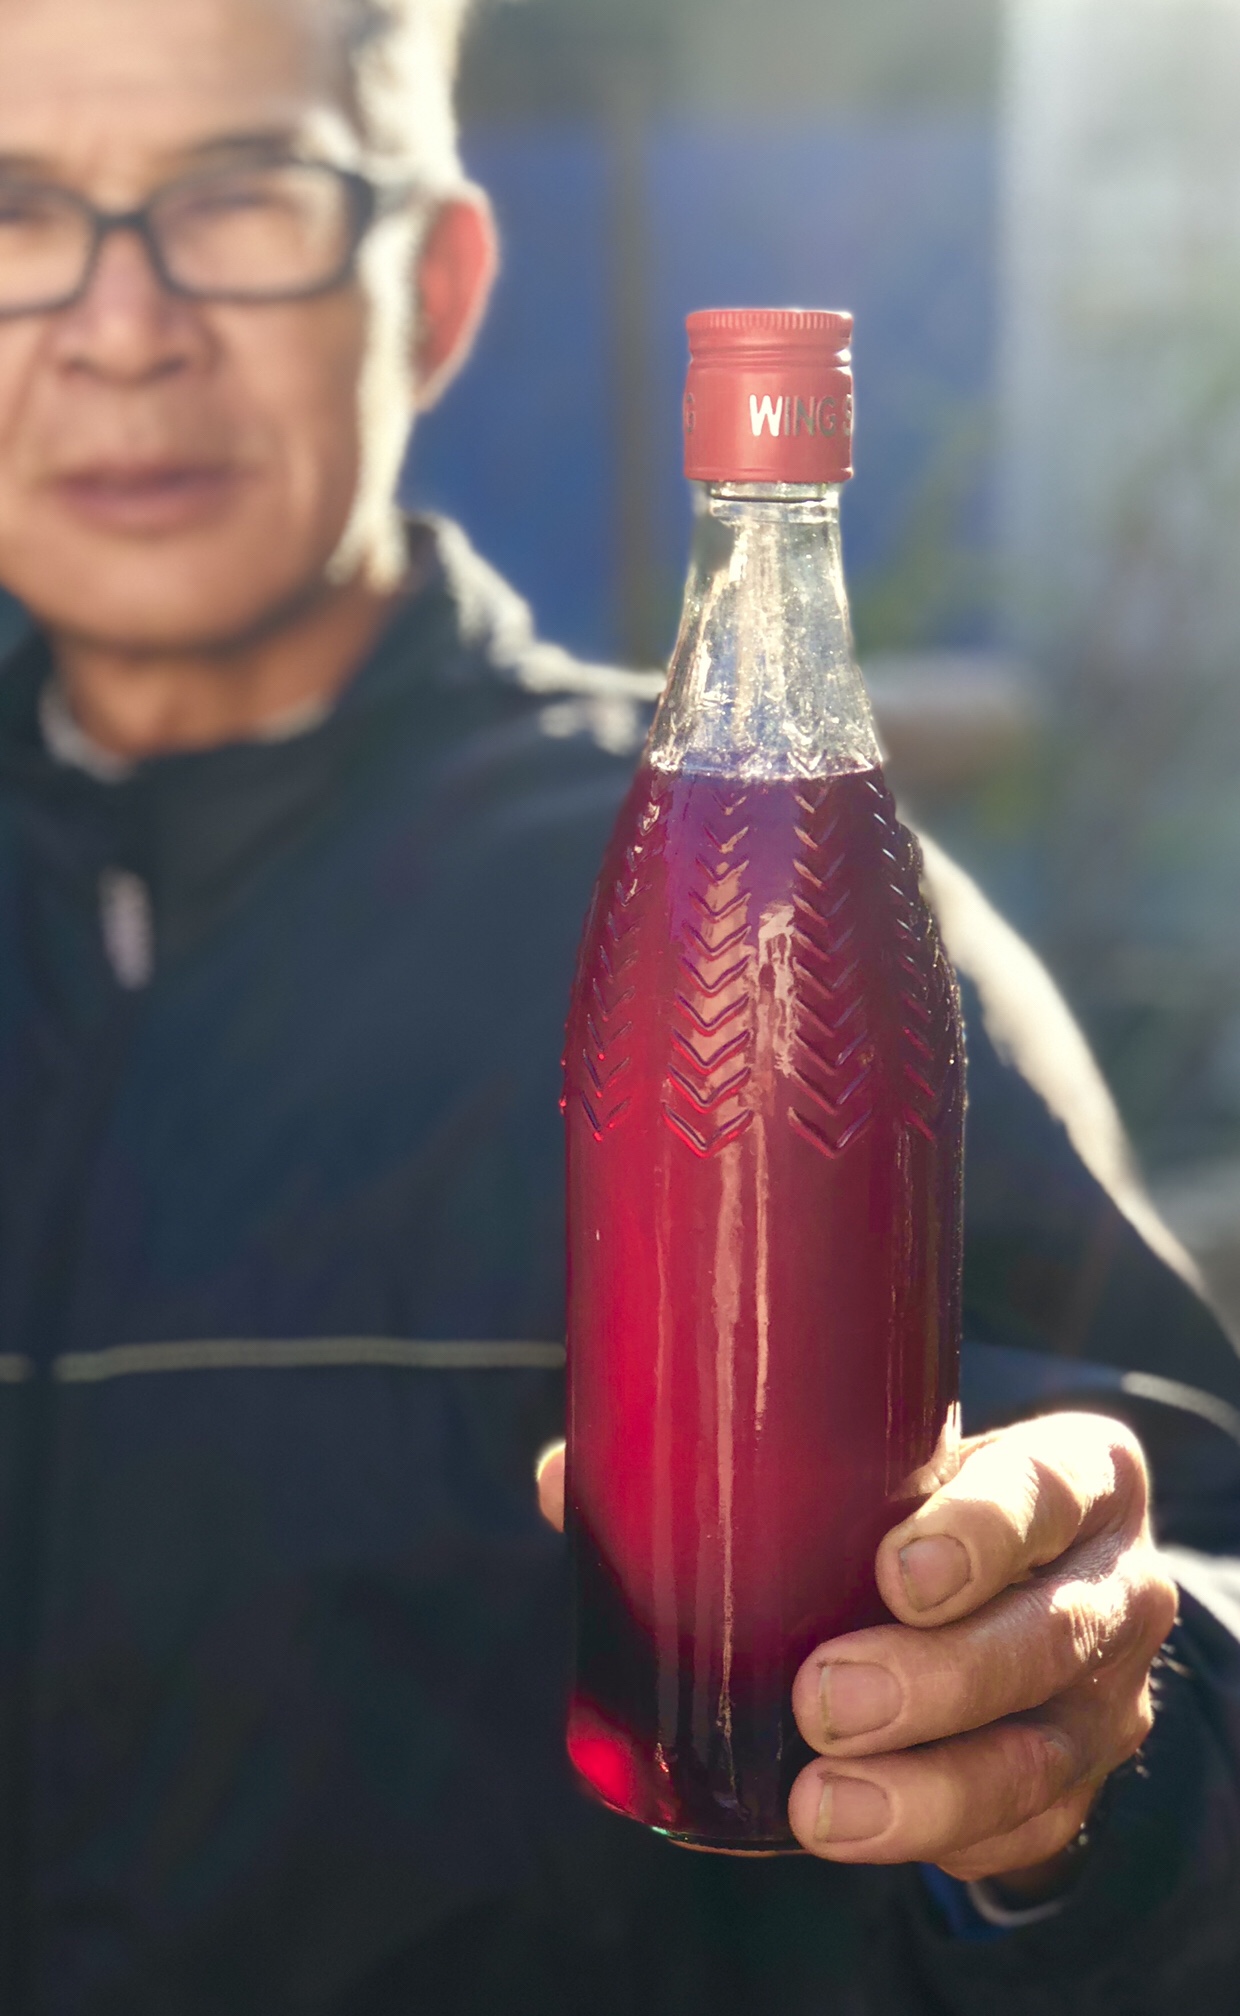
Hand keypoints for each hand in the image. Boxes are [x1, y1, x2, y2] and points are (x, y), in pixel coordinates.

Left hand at [537, 1413, 1177, 1889]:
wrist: (1009, 1596)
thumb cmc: (912, 1509)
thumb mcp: (866, 1469)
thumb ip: (732, 1467)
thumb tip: (565, 1477)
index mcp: (1070, 1477)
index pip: (1048, 1488)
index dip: (984, 1530)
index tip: (895, 1569)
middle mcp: (1109, 1580)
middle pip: (1048, 1635)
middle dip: (936, 1678)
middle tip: (822, 1698)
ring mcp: (1104, 1694)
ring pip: (1038, 1753)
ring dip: (929, 1789)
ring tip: (821, 1804)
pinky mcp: (1079, 1783)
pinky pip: (1027, 1831)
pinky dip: (943, 1842)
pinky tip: (861, 1832)